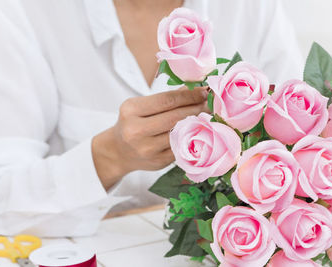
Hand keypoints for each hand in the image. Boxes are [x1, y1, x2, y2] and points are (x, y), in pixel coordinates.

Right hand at [92, 87, 208, 189]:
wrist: (119, 151)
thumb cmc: (134, 123)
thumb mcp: (142, 106)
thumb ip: (167, 98)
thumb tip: (195, 88)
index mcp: (131, 110)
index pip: (167, 100)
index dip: (189, 95)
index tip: (204, 91)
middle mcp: (136, 130)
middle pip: (175, 117)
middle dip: (197, 108)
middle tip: (212, 103)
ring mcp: (147, 148)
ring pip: (180, 133)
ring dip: (198, 123)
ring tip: (209, 116)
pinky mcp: (158, 161)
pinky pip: (180, 147)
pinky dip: (193, 138)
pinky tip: (201, 131)